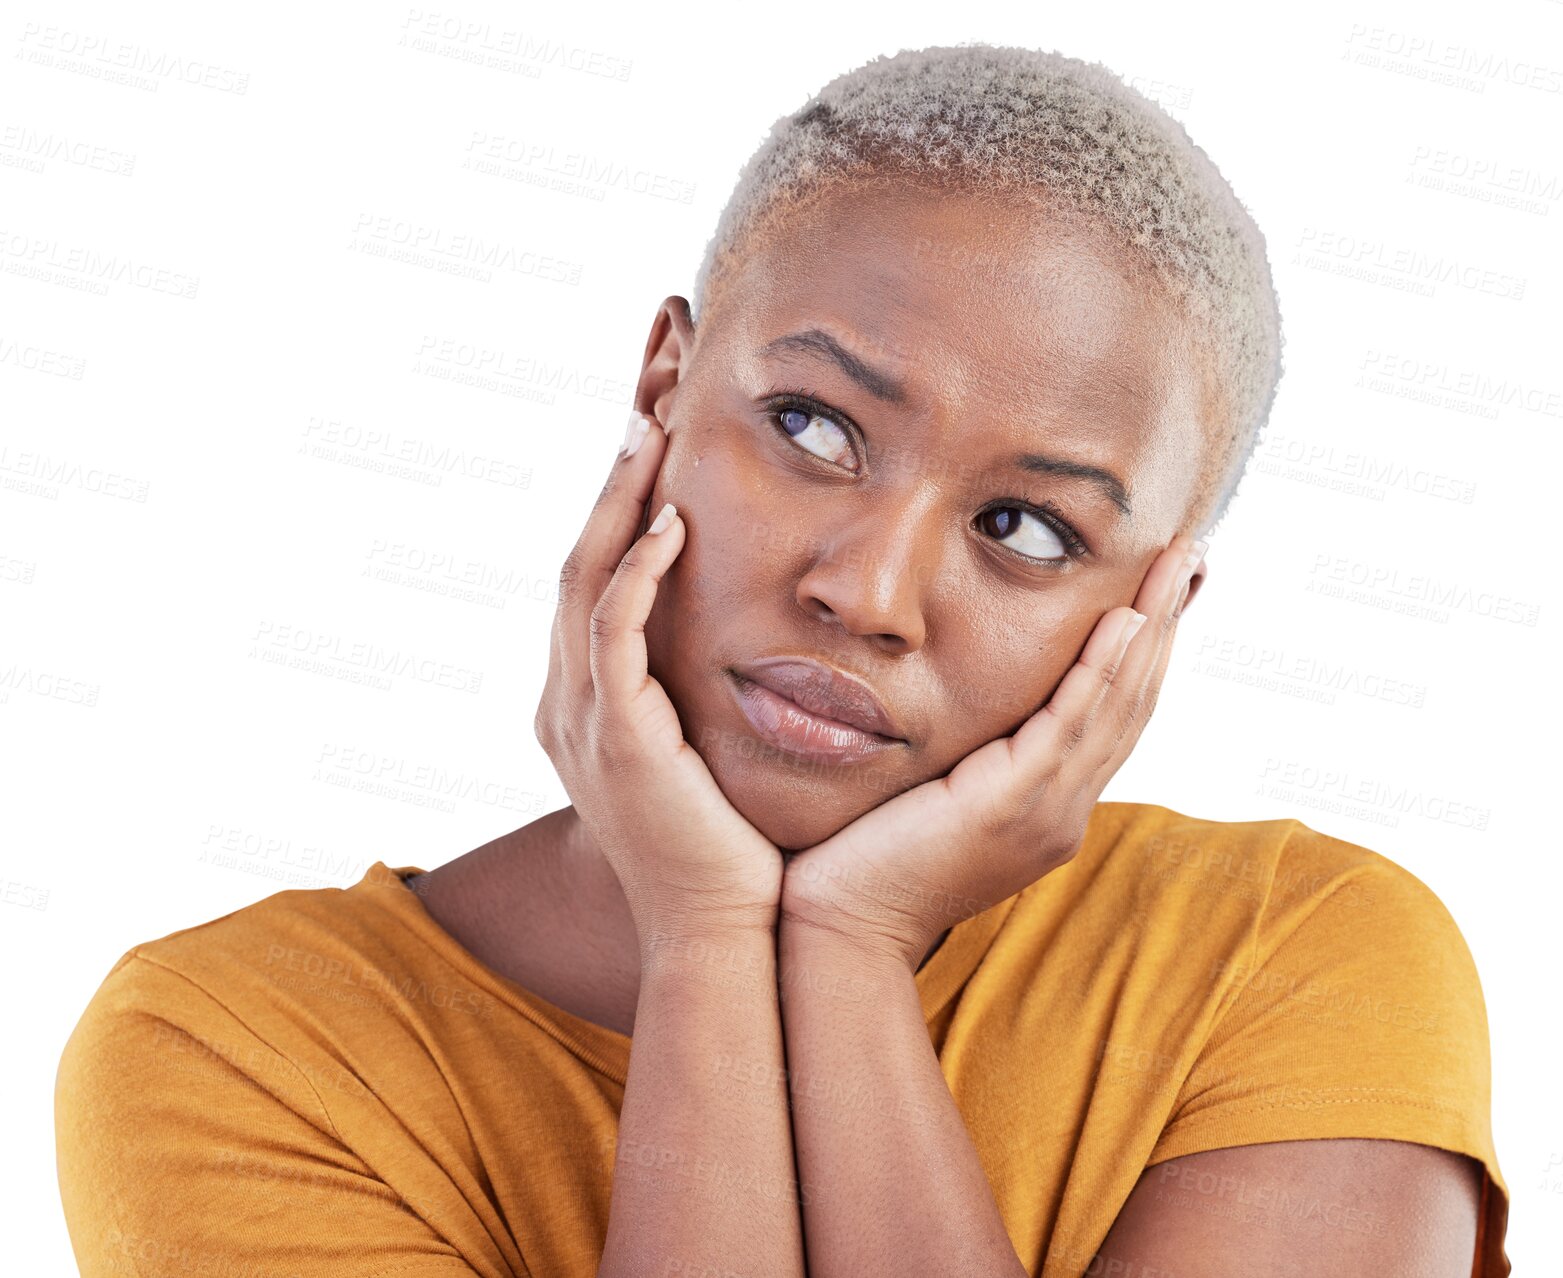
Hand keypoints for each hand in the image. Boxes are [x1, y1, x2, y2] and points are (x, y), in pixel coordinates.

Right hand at [534, 410, 783, 951]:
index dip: (620, 498)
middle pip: (579, 556)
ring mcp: (585, 718)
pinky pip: (614, 635)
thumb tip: (756, 632)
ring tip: (650, 423)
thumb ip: (705, 685)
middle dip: (612, 473)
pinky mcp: (617, 737)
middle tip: (644, 392)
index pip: (598, 574)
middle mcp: (570, 699)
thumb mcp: (708, 746)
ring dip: (618, 499)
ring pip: (587, 580)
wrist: (721, 932)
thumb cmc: (732, 844)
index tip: (656, 426)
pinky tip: (669, 523)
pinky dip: (635, 574)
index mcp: (590, 699)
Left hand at [779, 534, 1208, 969]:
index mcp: (1049, 809)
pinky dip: (1100, 670)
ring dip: (1150, 628)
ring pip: (1115, 706)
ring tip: (1174, 563)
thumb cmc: (868, 861)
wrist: (843, 928)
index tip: (1164, 590)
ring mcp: (1045, 813)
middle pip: (1132, 702)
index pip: (1112, 716)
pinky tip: (1125, 621)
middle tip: (1190, 554)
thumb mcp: (936, 797)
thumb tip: (968, 710)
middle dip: (1164, 624)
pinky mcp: (1011, 807)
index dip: (1144, 651)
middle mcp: (1063, 812)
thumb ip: (969, 758)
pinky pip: (1069, 725)